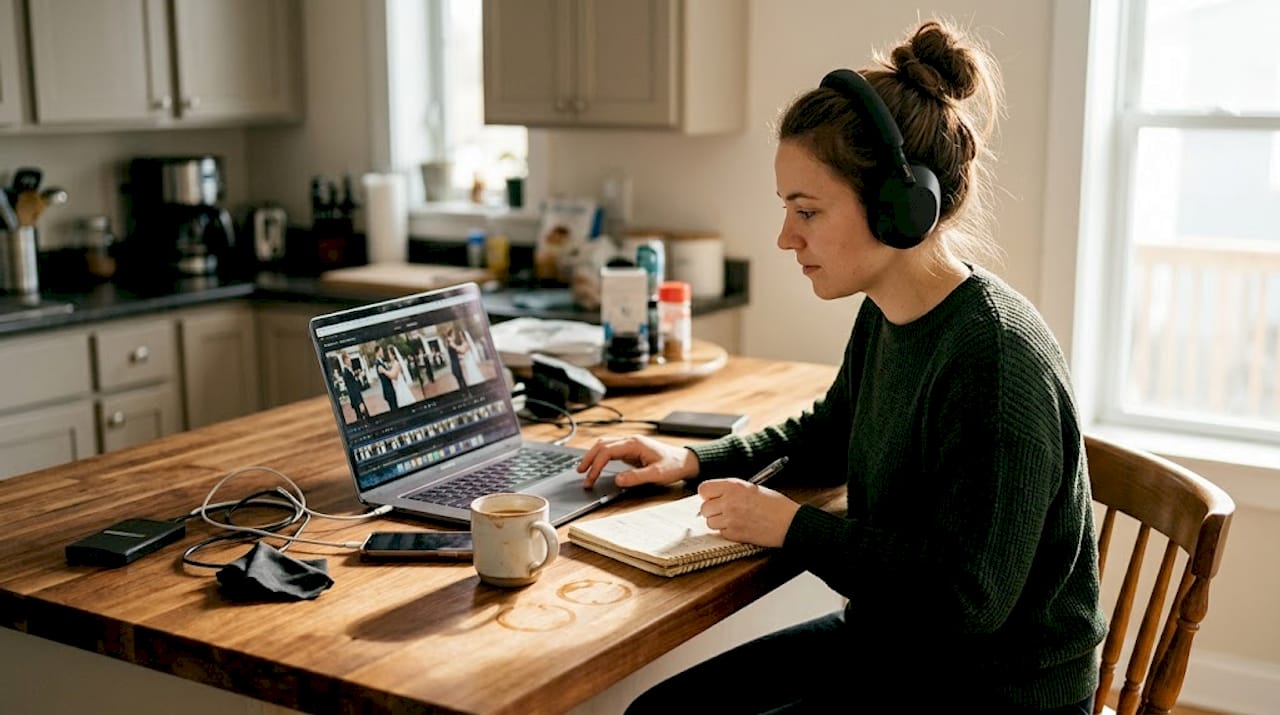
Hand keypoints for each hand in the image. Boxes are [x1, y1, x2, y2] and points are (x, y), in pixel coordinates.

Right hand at [577, 435, 698, 487]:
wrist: (685, 461)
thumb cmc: (673, 466)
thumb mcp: (656, 474)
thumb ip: (636, 477)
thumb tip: (617, 480)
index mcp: (634, 444)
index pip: (607, 451)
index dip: (596, 465)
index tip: (590, 478)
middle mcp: (630, 441)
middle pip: (602, 444)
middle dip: (589, 458)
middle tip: (580, 474)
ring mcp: (630, 444)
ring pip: (604, 445)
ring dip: (593, 456)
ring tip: (584, 470)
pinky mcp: (631, 450)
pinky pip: (610, 450)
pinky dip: (600, 457)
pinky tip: (596, 466)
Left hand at [696, 479, 799, 547]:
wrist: (789, 522)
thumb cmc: (775, 504)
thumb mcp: (751, 488)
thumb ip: (730, 490)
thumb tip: (714, 496)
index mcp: (733, 486)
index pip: (703, 489)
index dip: (708, 495)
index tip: (714, 497)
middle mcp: (729, 501)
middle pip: (704, 508)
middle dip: (712, 510)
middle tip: (724, 510)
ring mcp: (731, 519)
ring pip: (710, 522)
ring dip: (719, 522)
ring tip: (734, 519)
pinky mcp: (735, 534)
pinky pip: (721, 533)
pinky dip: (727, 531)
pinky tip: (740, 526)